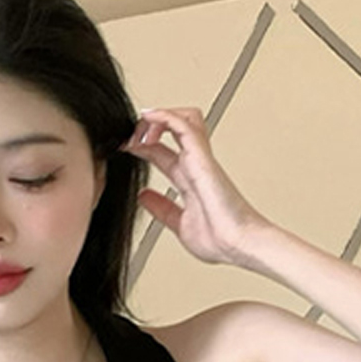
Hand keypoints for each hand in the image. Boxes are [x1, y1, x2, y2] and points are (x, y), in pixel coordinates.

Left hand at [122, 106, 268, 267]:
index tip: (124, 147)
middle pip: (171, 130)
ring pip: (182, 118)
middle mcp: (195, 165)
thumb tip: (144, 197)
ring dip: (157, 117)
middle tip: (126, 135)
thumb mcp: (179, 223)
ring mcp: (200, 159)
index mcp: (190, 180)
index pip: (163, 152)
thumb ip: (162, 208)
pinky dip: (164, 116)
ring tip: (138, 128)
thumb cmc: (219, 239)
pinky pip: (183, 125)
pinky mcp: (202, 157)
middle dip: (146, 127)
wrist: (236, 245)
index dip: (142, 146)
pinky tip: (148, 117)